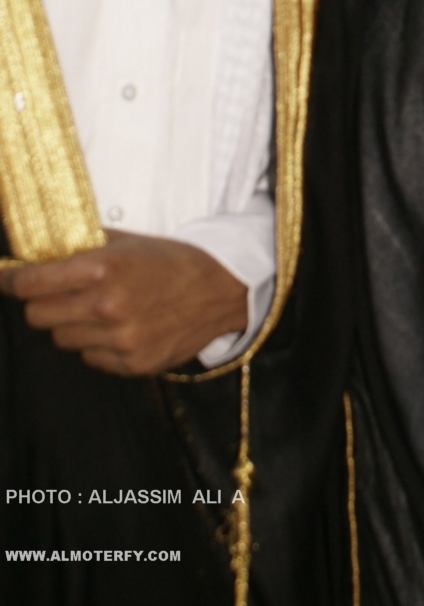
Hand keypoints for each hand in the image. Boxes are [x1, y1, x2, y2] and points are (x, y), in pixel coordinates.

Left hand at [0, 231, 247, 374]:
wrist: (220, 290)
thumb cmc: (171, 261)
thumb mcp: (127, 242)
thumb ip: (81, 249)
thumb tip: (36, 253)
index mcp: (104, 269)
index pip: (31, 283)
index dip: (11, 280)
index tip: (5, 278)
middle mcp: (108, 307)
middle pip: (37, 316)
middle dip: (41, 303)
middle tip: (58, 293)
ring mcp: (120, 340)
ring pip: (62, 339)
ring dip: (70, 325)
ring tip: (98, 310)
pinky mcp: (131, 364)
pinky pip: (89, 357)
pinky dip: (96, 344)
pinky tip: (119, 327)